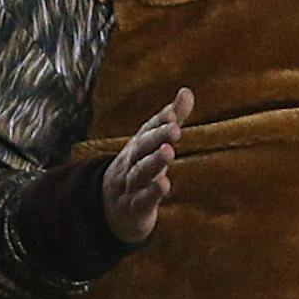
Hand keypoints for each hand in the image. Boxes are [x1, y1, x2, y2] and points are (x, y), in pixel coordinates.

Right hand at [101, 87, 192, 243]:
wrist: (111, 207)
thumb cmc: (138, 169)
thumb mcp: (153, 145)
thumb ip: (171, 120)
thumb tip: (187, 90)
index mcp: (138, 145)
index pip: (148, 130)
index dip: (159, 122)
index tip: (173, 114)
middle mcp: (132, 161)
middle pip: (143, 147)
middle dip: (157, 137)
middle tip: (174, 129)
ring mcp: (131, 184)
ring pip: (141, 171)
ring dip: (154, 161)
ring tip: (169, 152)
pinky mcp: (135, 207)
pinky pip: (142, 199)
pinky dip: (152, 192)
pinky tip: (164, 185)